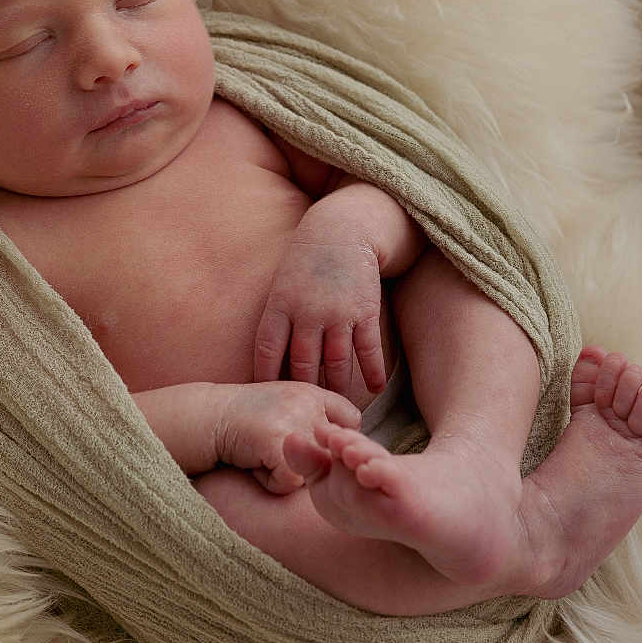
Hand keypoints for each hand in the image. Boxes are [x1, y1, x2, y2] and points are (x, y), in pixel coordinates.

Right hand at [214, 381, 361, 493]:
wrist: (205, 417)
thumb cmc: (242, 420)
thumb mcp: (283, 407)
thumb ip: (313, 420)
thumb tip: (344, 451)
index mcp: (313, 393)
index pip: (351, 421)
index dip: (337, 440)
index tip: (311, 444)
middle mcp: (310, 403)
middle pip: (333, 456)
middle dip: (308, 465)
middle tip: (274, 451)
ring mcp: (296, 420)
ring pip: (313, 473)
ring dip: (286, 475)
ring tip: (262, 456)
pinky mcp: (279, 441)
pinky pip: (290, 483)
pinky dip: (269, 482)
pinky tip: (252, 463)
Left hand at [253, 225, 387, 399]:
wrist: (341, 229)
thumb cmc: (306, 262)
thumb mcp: (280, 286)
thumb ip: (277, 322)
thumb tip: (269, 365)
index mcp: (280, 306)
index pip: (267, 351)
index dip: (266, 378)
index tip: (269, 398)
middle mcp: (307, 313)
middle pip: (302, 365)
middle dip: (303, 392)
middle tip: (307, 413)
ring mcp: (337, 313)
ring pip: (335, 364)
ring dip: (337, 389)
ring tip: (338, 407)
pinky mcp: (364, 311)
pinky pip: (368, 350)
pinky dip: (373, 372)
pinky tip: (376, 388)